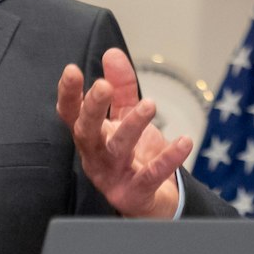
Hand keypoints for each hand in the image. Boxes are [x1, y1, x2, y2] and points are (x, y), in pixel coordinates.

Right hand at [57, 47, 191, 218]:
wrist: (149, 199)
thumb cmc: (132, 154)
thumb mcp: (126, 116)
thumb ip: (121, 86)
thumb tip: (112, 53)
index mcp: (90, 135)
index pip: (72, 114)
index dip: (69, 94)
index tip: (71, 70)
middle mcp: (95, 156)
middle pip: (87, 132)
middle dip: (93, 108)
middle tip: (103, 86)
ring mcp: (113, 176)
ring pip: (117, 150)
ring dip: (132, 126)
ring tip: (150, 105)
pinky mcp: (135, 193)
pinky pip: (151, 175)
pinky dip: (167, 159)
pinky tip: (184, 142)